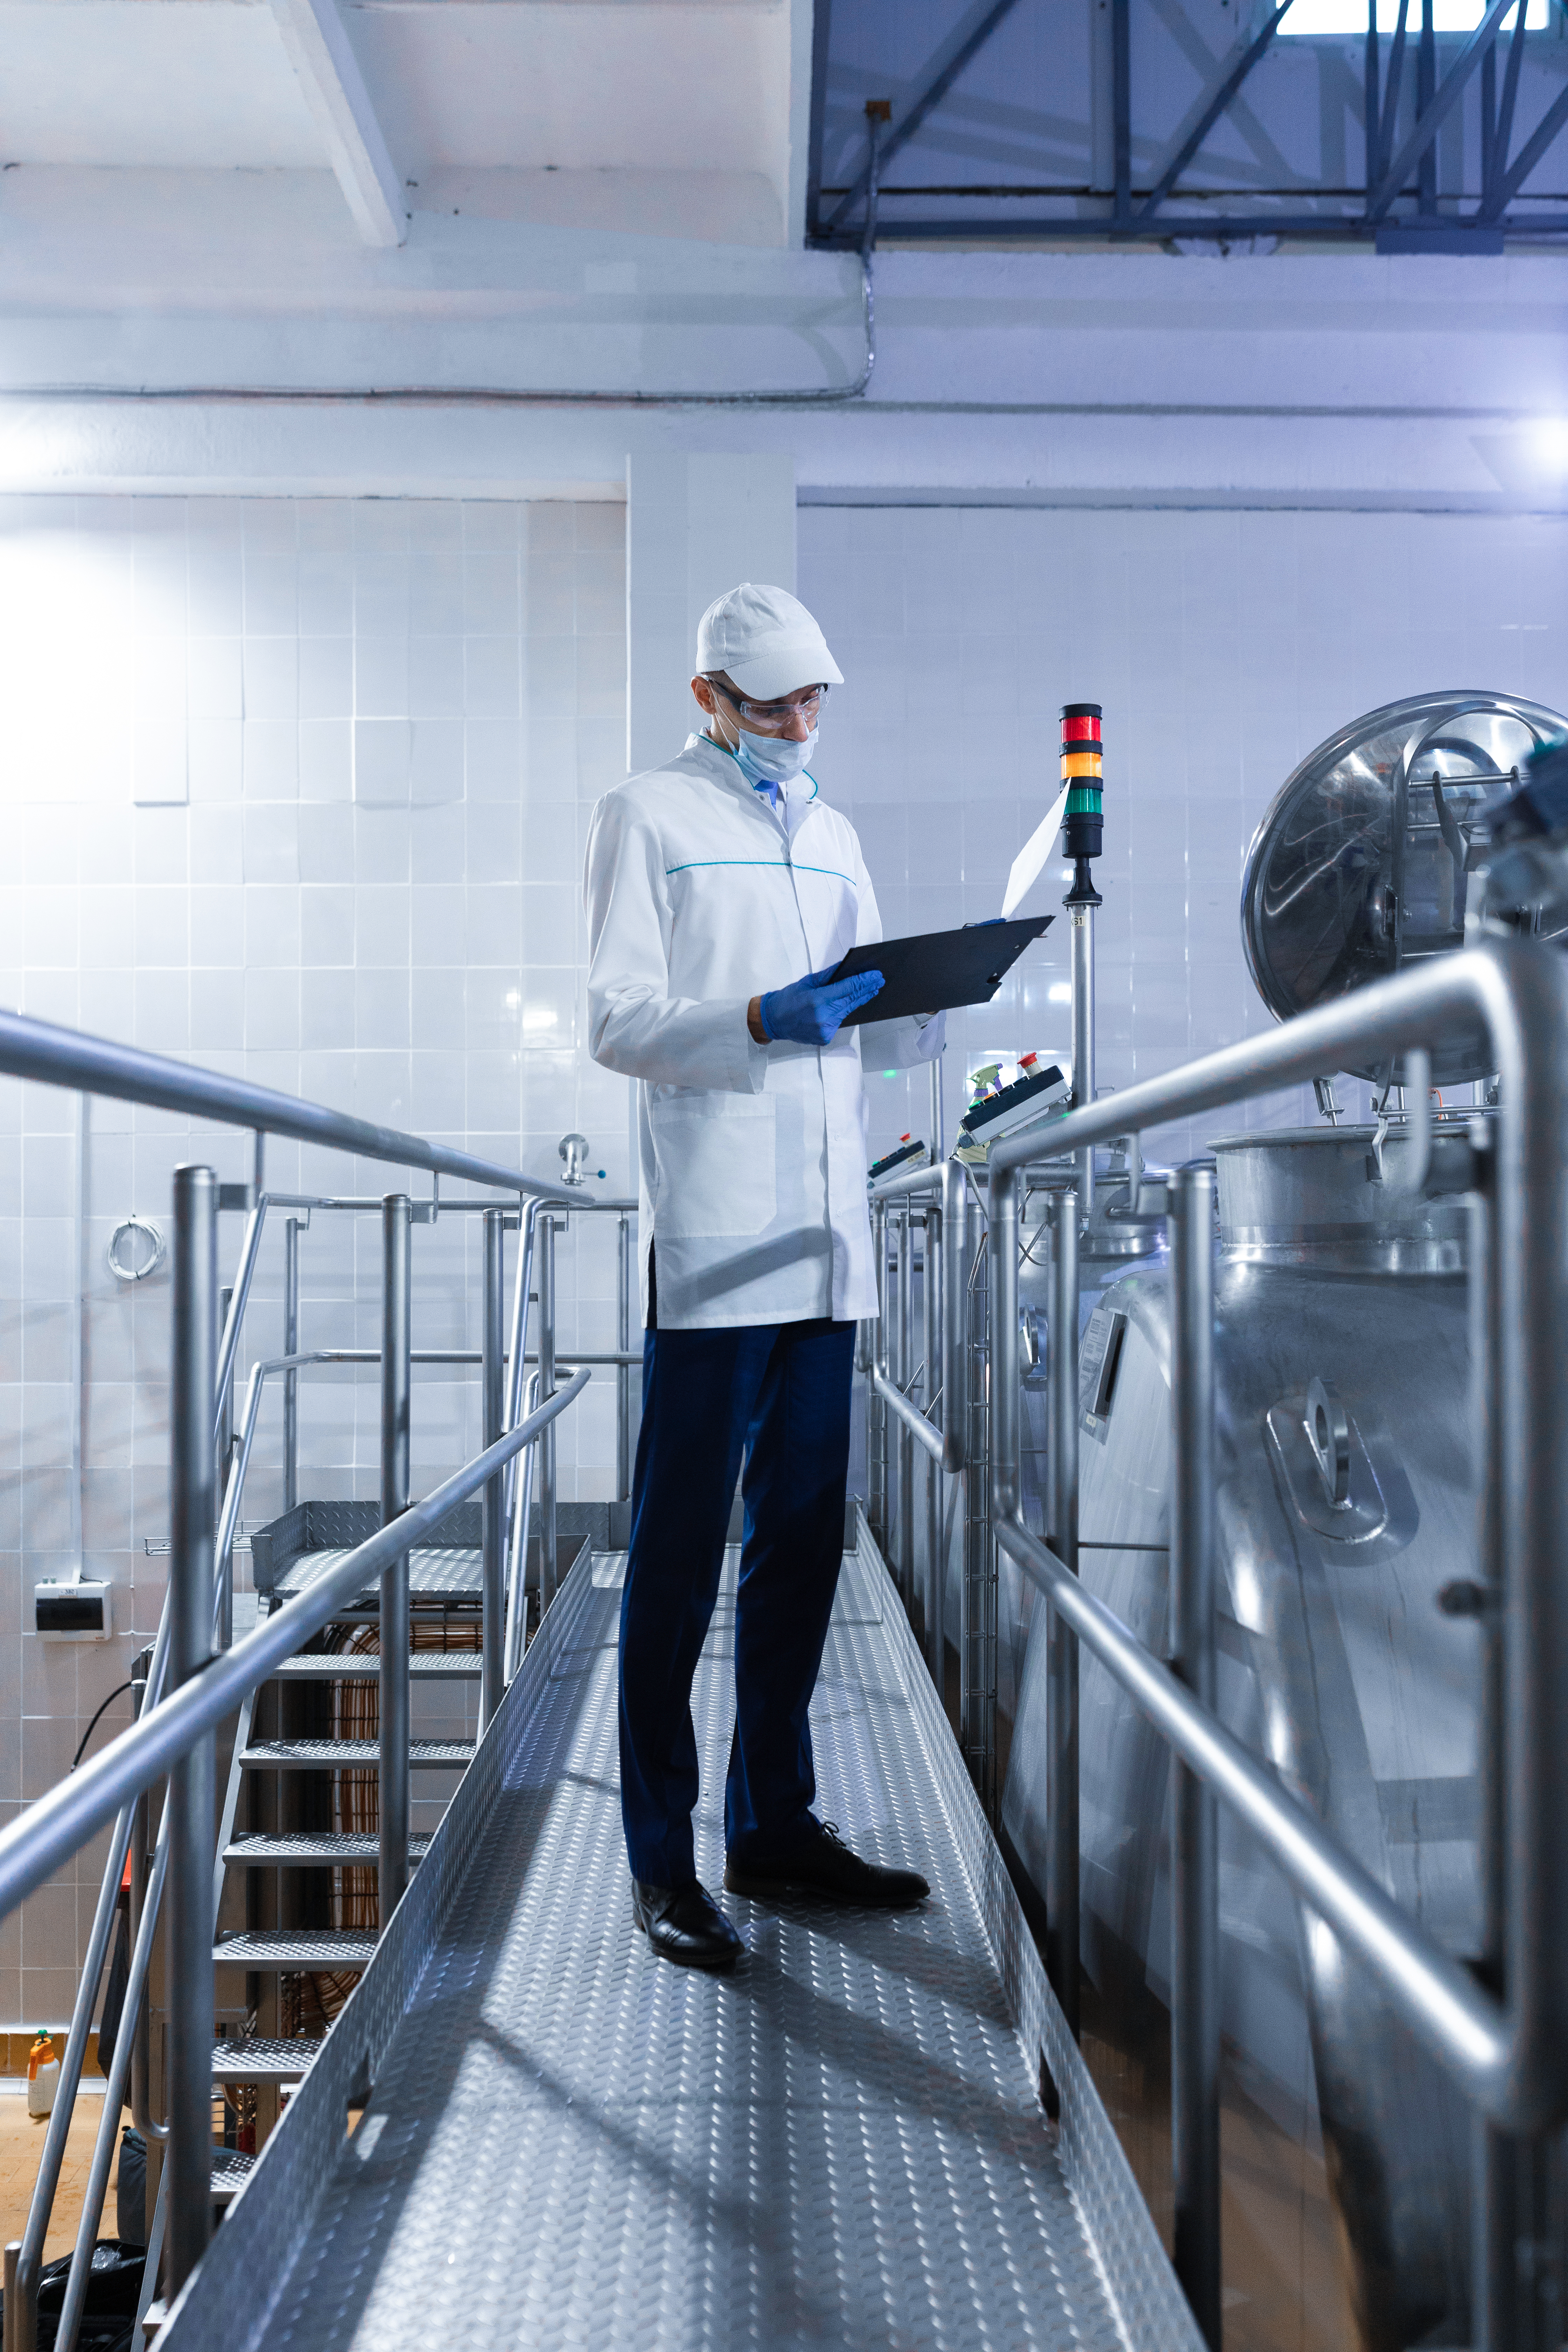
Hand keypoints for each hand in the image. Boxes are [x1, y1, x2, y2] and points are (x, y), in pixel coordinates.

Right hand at [755, 965, 883, 1045]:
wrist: (773, 1021)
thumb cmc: (788, 999)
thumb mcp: (807, 982)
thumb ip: (829, 976)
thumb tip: (846, 967)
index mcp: (817, 1000)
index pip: (847, 989)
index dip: (864, 982)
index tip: (876, 976)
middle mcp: (823, 1017)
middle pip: (851, 1001)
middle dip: (866, 990)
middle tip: (879, 981)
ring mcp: (825, 1029)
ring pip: (847, 1011)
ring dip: (858, 1000)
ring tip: (870, 990)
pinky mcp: (825, 1037)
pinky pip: (839, 1022)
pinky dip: (843, 1013)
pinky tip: (848, 1004)